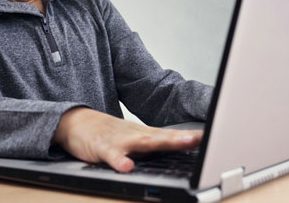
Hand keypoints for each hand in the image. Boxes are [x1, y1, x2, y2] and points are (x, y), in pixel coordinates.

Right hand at [52, 107, 202, 171]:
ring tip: (180, 143)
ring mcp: (119, 140)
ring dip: (161, 143)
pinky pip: (111, 155)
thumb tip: (181, 150)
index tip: (214, 137)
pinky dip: (119, 161)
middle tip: (203, 138)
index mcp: (144, 135)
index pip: (172, 136)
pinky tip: (127, 167)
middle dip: (182, 138)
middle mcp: (135, 135)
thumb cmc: (107, 133)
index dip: (192, 137)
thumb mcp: (133, 139)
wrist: (75, 121)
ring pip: (142, 142)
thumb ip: (154, 145)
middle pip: (162, 137)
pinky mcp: (101, 148)